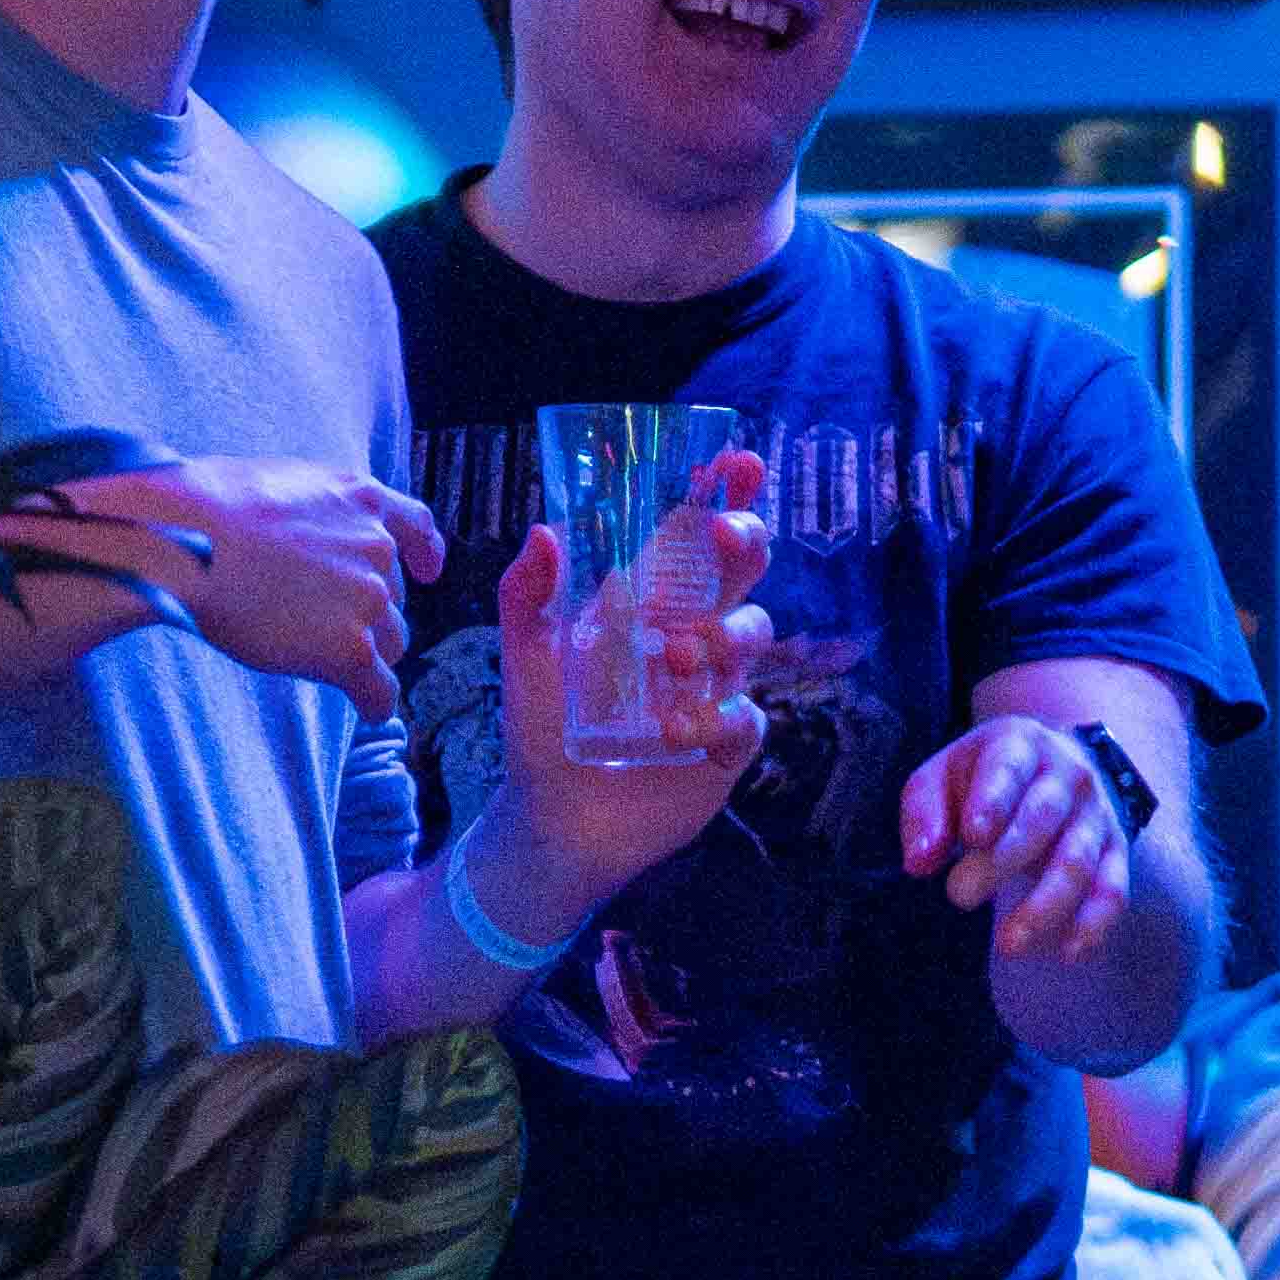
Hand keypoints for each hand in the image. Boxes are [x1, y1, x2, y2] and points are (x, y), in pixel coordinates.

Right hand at [61, 457, 446, 720]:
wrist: (184, 540)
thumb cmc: (207, 508)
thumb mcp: (278, 481)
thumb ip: (315, 508)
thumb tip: (307, 532)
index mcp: (360, 499)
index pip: (414, 524)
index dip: (423, 552)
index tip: (428, 570)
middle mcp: (376, 547)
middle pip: (391, 599)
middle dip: (363, 612)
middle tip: (312, 619)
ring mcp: (367, 600)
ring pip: (387, 645)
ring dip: (361, 653)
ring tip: (309, 652)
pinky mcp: (350, 649)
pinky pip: (380, 691)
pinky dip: (374, 702)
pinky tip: (364, 708)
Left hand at [476, 464, 776, 927]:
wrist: (553, 819)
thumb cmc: (542, 729)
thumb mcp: (524, 656)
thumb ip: (525, 594)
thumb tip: (543, 528)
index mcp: (650, 602)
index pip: (696, 536)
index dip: (727, 495)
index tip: (742, 461)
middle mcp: (692, 634)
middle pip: (744, 572)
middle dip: (745, 543)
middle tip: (724, 538)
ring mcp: (715, 688)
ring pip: (754, 636)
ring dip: (722, 635)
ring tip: (674, 657)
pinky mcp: (727, 745)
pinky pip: (747, 716)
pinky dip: (716, 717)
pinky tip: (674, 732)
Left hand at [896, 717, 1134, 968]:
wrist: (1058, 763)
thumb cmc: (986, 778)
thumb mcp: (942, 777)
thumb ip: (924, 814)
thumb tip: (919, 863)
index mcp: (1020, 745)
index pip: (1009, 769)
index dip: (994, 801)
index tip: (972, 835)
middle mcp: (1067, 776)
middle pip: (1042, 818)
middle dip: (1002, 861)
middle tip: (959, 896)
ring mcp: (1095, 815)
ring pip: (1077, 860)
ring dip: (1045, 905)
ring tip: (1008, 945)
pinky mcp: (1114, 851)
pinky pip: (1111, 889)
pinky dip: (1093, 923)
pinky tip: (1068, 953)